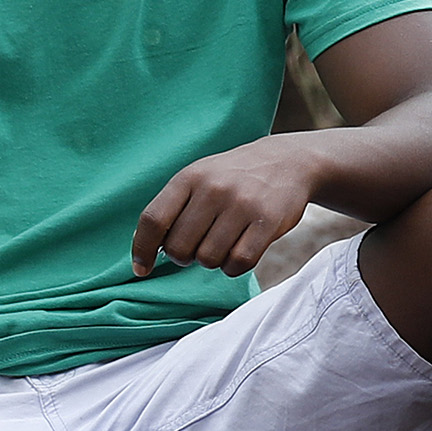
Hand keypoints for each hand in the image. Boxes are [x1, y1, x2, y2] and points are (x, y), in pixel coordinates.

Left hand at [133, 134, 332, 275]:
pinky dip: (234, 267)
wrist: (289, 161)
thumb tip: (144, 250)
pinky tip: (239, 251)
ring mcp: (242, 205)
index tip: (142, 269)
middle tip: (197, 248)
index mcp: (189, 177)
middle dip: (184, 257)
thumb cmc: (234, 177)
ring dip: (212, 261)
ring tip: (222, 244)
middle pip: (179, 248)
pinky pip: (239, 263)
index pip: (153, 220)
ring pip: (208, 259)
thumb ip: (172, 208)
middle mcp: (214, 189)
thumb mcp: (199, 178)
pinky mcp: (268, 222)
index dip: (142, 250)